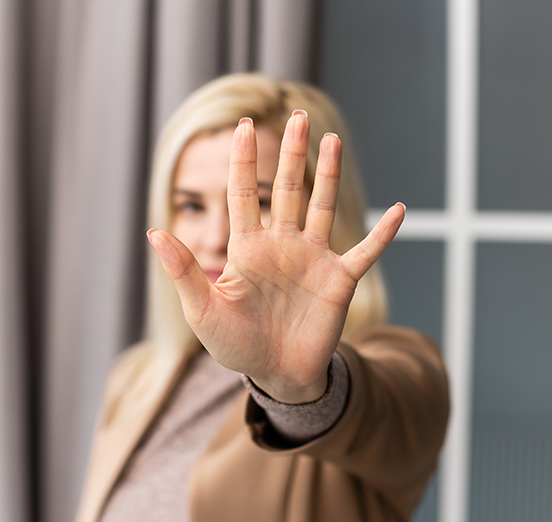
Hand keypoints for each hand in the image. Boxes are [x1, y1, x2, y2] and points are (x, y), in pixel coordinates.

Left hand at [147, 111, 404, 402]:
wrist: (275, 375)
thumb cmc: (235, 345)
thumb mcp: (203, 309)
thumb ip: (183, 270)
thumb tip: (152, 232)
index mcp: (249, 248)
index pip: (245, 193)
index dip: (244, 160)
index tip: (243, 125)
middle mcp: (283, 245)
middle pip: (287, 188)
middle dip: (292, 153)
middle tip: (298, 117)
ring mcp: (313, 259)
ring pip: (322, 206)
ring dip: (328, 175)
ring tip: (332, 140)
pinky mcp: (339, 281)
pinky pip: (365, 252)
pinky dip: (383, 234)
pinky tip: (399, 210)